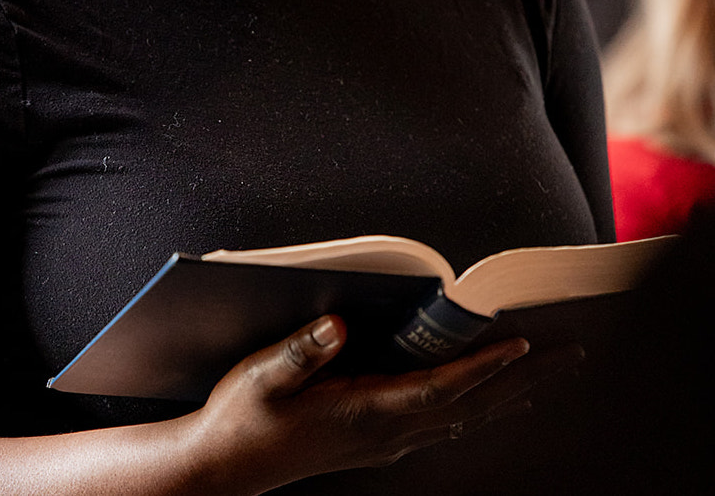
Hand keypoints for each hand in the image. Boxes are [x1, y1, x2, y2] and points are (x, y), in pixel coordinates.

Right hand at [189, 315, 582, 492]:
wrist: (224, 468)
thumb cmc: (242, 419)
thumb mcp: (262, 378)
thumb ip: (301, 351)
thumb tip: (340, 324)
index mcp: (364, 411)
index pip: (438, 387)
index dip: (481, 367)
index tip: (522, 345)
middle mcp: (384, 432)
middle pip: (468, 406)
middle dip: (519, 383)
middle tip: (567, 360)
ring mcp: (382, 443)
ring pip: (460, 419)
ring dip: (505, 398)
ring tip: (542, 380)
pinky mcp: (374, 443)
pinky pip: (440, 425)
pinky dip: (474, 409)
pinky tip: (482, 405)